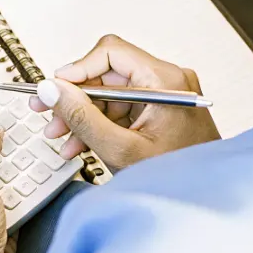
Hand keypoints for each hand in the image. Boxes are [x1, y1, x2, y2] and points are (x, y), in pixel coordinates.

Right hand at [30, 34, 220, 169]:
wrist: (204, 200)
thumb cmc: (178, 180)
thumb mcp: (120, 149)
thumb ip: (82, 117)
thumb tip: (53, 90)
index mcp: (165, 81)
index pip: (111, 52)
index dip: (77, 69)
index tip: (55, 87)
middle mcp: (168, 82)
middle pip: (107, 74)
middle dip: (74, 97)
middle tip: (47, 110)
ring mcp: (164, 97)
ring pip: (109, 93)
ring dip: (82, 114)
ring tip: (60, 134)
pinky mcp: (159, 111)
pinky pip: (120, 109)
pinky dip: (98, 123)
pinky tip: (79, 142)